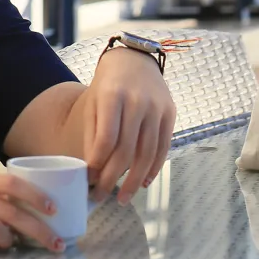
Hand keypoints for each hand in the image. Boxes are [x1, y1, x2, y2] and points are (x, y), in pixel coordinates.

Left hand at [83, 47, 175, 204]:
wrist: (135, 61)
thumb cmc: (107, 86)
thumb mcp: (92, 104)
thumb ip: (92, 135)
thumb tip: (91, 171)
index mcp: (112, 96)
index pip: (106, 139)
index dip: (97, 164)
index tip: (89, 180)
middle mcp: (137, 102)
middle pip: (126, 150)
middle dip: (112, 178)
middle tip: (101, 196)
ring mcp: (157, 108)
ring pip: (147, 153)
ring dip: (134, 180)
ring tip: (123, 198)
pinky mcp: (170, 114)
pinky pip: (163, 148)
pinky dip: (153, 168)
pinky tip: (143, 182)